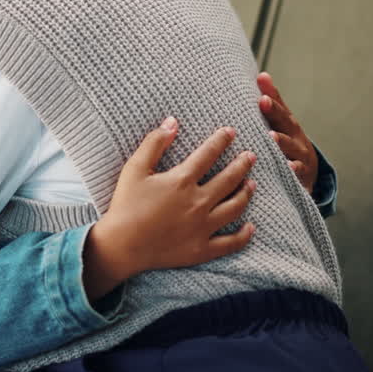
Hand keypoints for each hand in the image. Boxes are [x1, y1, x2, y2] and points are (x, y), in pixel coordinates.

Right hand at [83, 118, 256, 298]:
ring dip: (246, 194)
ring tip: (251, 184)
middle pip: (229, 179)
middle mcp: (198, 202)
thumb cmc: (125, 205)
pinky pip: (230, 243)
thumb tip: (172, 122)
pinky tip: (250, 228)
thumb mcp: (134, 168)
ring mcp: (202, 227)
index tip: (231, 132)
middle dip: (242, 165)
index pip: (209, 154)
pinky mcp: (201, 249)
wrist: (121, 246)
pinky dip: (243, 235)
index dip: (221, 141)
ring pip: (234, 208)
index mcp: (182, 181)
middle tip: (251, 156)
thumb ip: (154, 143)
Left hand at [257, 72, 316, 192]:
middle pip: (286, 124)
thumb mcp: (282, 123)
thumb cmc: (289, 142)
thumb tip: (262, 74)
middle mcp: (296, 139)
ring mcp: (300, 157)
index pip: (279, 108)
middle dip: (274, 112)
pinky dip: (293, 171)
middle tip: (263, 101)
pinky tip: (288, 168)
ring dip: (282, 143)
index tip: (261, 84)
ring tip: (272, 137)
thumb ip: (273, 101)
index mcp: (288, 125)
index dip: (271, 97)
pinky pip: (297, 174)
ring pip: (291, 149)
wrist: (308, 173)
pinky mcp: (302, 177)